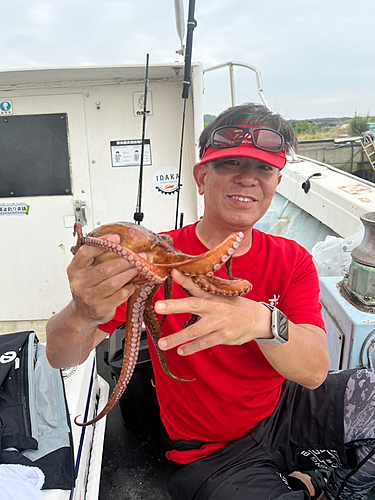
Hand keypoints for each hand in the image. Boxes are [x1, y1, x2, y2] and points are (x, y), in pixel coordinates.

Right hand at [67, 234, 142, 324]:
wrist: (82, 313)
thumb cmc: (88, 287)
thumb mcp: (85, 271)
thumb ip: (96, 258)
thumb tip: (120, 243)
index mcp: (74, 269)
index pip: (86, 252)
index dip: (102, 243)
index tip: (117, 238)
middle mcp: (79, 283)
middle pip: (105, 269)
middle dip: (124, 261)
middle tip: (137, 257)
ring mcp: (89, 297)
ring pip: (114, 283)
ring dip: (129, 274)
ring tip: (137, 268)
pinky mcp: (100, 308)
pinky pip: (120, 295)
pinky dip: (129, 288)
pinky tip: (131, 284)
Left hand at [155, 269, 271, 355]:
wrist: (258, 319)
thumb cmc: (235, 306)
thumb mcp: (221, 295)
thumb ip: (202, 291)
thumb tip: (181, 279)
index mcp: (213, 296)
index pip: (196, 285)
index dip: (184, 278)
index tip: (172, 272)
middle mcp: (215, 307)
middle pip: (192, 305)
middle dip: (174, 306)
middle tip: (158, 306)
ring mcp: (220, 323)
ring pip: (195, 330)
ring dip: (177, 337)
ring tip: (162, 343)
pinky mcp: (224, 336)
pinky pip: (205, 343)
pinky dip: (192, 348)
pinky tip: (181, 350)